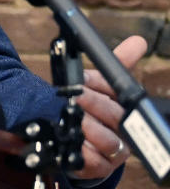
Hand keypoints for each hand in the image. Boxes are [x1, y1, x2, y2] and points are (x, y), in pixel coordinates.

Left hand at [69, 35, 147, 179]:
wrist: (81, 144)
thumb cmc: (92, 110)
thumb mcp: (97, 85)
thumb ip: (115, 64)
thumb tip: (139, 41)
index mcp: (125, 107)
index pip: (117, 92)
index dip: (99, 84)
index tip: (82, 77)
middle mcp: (123, 130)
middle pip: (113, 114)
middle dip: (91, 102)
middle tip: (73, 94)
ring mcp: (114, 151)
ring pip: (107, 140)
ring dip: (87, 127)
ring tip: (70, 116)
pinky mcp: (99, 168)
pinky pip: (92, 161)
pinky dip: (81, 151)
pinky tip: (70, 141)